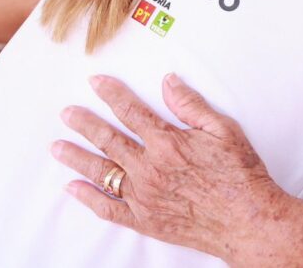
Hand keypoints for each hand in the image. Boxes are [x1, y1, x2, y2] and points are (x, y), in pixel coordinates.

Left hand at [51, 73, 284, 261]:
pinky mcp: (144, 220)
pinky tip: (73, 188)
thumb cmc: (239, 174)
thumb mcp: (223, 129)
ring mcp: (143, 197)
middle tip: (66, 114)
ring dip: (77, 157)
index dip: (111, 95)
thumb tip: (168, 82)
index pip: (131, 112)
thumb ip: (191, 105)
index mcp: (167, 142)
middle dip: (85, 124)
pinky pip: (107, 209)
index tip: (96, 83)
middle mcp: (148, 169)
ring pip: (101, 173)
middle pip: (108, 140)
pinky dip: (87, 198)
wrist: (246, 219)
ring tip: (57, 147)